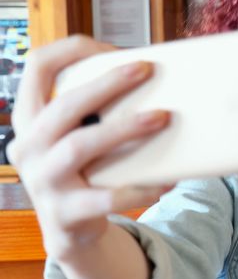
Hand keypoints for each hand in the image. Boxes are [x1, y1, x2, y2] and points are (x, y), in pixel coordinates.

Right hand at [8, 35, 171, 260]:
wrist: (70, 231)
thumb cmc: (83, 170)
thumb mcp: (76, 136)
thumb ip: (95, 110)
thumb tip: (153, 74)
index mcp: (29, 119)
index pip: (36, 67)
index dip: (70, 50)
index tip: (110, 48)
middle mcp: (28, 147)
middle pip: (65, 106)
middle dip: (107, 84)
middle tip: (146, 70)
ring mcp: (42, 181)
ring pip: (80, 146)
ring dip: (124, 128)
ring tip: (163, 117)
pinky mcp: (64, 213)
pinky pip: (105, 198)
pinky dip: (140, 188)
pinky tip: (167, 180)